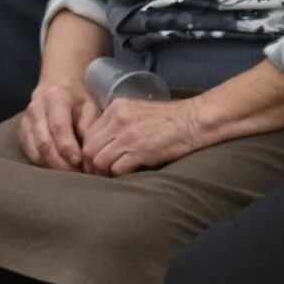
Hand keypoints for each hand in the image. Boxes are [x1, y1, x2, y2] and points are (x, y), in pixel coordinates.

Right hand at [19, 69, 98, 170]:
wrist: (55, 86)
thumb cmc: (76, 99)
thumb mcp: (89, 106)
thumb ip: (89, 125)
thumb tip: (87, 150)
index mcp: (55, 99)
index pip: (58, 127)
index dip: (67, 146)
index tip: (79, 161)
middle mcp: (36, 110)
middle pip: (44, 142)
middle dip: (60, 162)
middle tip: (76, 175)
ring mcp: (26, 122)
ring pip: (35, 151)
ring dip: (51, 167)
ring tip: (69, 176)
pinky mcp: (22, 133)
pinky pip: (30, 154)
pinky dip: (43, 166)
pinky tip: (56, 172)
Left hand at [78, 96, 203, 175]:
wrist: (195, 120)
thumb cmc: (171, 118)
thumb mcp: (140, 111)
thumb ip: (120, 122)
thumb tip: (105, 144)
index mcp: (117, 107)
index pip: (89, 133)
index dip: (90, 150)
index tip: (96, 160)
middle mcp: (118, 120)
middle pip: (89, 149)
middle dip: (91, 165)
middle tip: (100, 173)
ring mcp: (128, 135)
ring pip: (99, 160)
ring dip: (103, 172)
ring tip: (111, 177)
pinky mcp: (140, 151)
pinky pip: (116, 169)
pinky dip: (119, 176)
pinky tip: (127, 175)